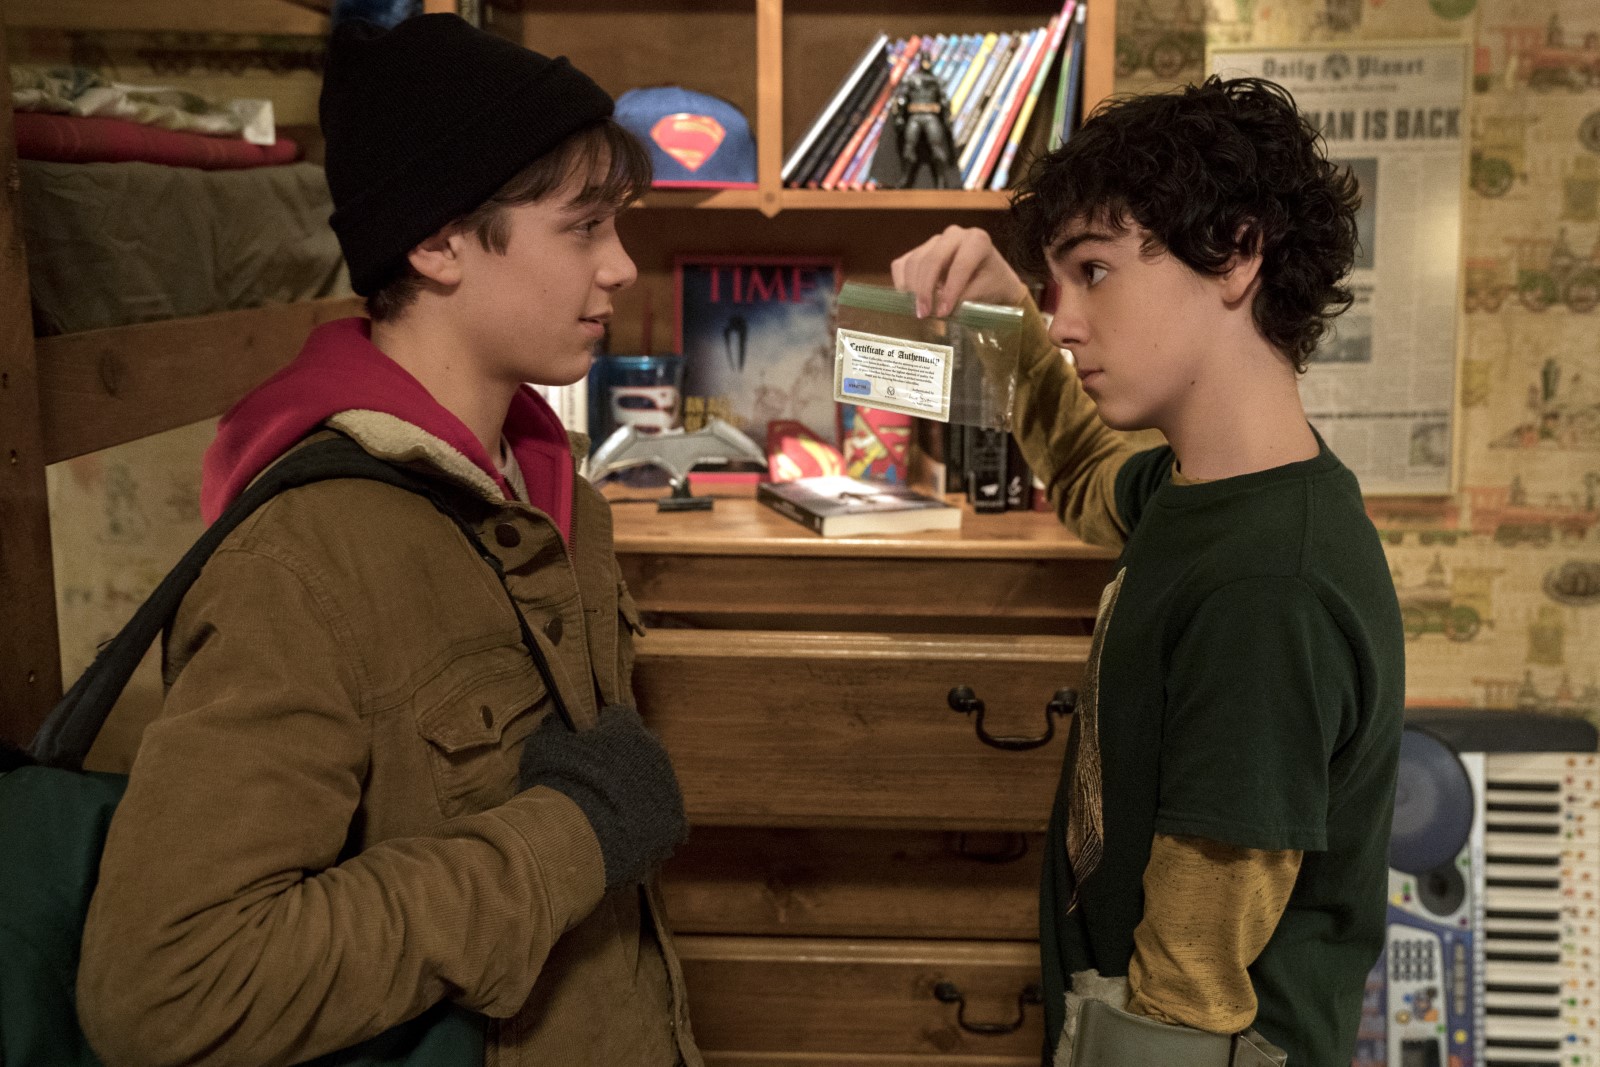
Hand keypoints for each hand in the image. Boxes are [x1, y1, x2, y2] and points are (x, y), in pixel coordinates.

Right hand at [519, 705, 686, 889]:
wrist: (578, 839)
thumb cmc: (558, 785)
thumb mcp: (544, 748)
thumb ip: (554, 729)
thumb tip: (555, 721)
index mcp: (628, 729)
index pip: (620, 717)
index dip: (602, 730)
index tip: (587, 743)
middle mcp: (656, 753)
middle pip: (643, 750)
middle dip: (624, 762)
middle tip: (598, 782)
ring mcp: (669, 790)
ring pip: (654, 786)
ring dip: (636, 794)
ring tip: (607, 814)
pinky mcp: (673, 826)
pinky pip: (661, 821)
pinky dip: (644, 826)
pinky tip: (621, 837)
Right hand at [890, 225, 1029, 317]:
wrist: (988, 279)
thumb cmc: (991, 285)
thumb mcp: (986, 292)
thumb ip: (965, 298)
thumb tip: (940, 306)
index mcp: (977, 241)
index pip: (960, 265)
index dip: (950, 291)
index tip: (943, 313)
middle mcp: (954, 235)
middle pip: (932, 260)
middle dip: (926, 290)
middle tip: (924, 314)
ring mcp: (933, 241)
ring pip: (914, 262)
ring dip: (913, 290)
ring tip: (920, 312)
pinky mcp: (918, 251)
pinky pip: (901, 265)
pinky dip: (901, 284)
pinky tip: (910, 300)